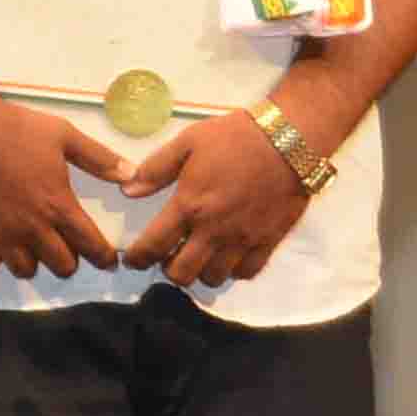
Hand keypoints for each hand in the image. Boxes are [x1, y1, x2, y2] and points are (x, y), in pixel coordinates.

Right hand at [0, 94, 117, 282]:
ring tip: (32, 245)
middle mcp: (34, 228)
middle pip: (62, 267)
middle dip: (70, 260)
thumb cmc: (14, 129)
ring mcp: (3, 236)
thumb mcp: (63, 135)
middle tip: (66, 247)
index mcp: (59, 205)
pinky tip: (1, 239)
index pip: (91, 246)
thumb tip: (132, 175)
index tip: (108, 260)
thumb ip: (98, 159)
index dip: (104, 258)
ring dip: (35, 261)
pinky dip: (0, 256)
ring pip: (27, 271)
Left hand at [72, 106, 315, 293]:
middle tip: (170, 256)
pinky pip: (246, 273)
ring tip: (200, 256)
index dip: (138, 259)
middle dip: (168, 270)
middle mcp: (213, 230)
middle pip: (182, 274)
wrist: (288, 140)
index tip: (133, 260)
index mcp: (190, 205)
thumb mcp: (188, 142)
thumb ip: (156, 169)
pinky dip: (233, 270)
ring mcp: (242, 240)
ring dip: (201, 271)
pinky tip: (229, 256)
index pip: (154, 245)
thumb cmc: (235, 137)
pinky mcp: (268, 242)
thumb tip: (128, 190)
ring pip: (213, 278)